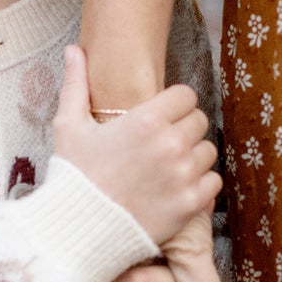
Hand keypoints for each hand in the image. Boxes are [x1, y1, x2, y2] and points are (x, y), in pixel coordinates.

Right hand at [52, 47, 220, 245]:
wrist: (78, 233)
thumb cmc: (72, 178)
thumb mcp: (68, 126)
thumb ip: (76, 84)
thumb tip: (73, 49)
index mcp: (146, 119)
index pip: (187, 95)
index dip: (174, 104)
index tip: (161, 117)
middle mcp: (171, 144)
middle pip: (199, 120)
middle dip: (183, 128)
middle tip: (162, 143)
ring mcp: (184, 175)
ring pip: (208, 150)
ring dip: (192, 156)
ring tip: (167, 167)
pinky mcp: (191, 204)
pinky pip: (213, 181)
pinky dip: (199, 184)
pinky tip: (176, 188)